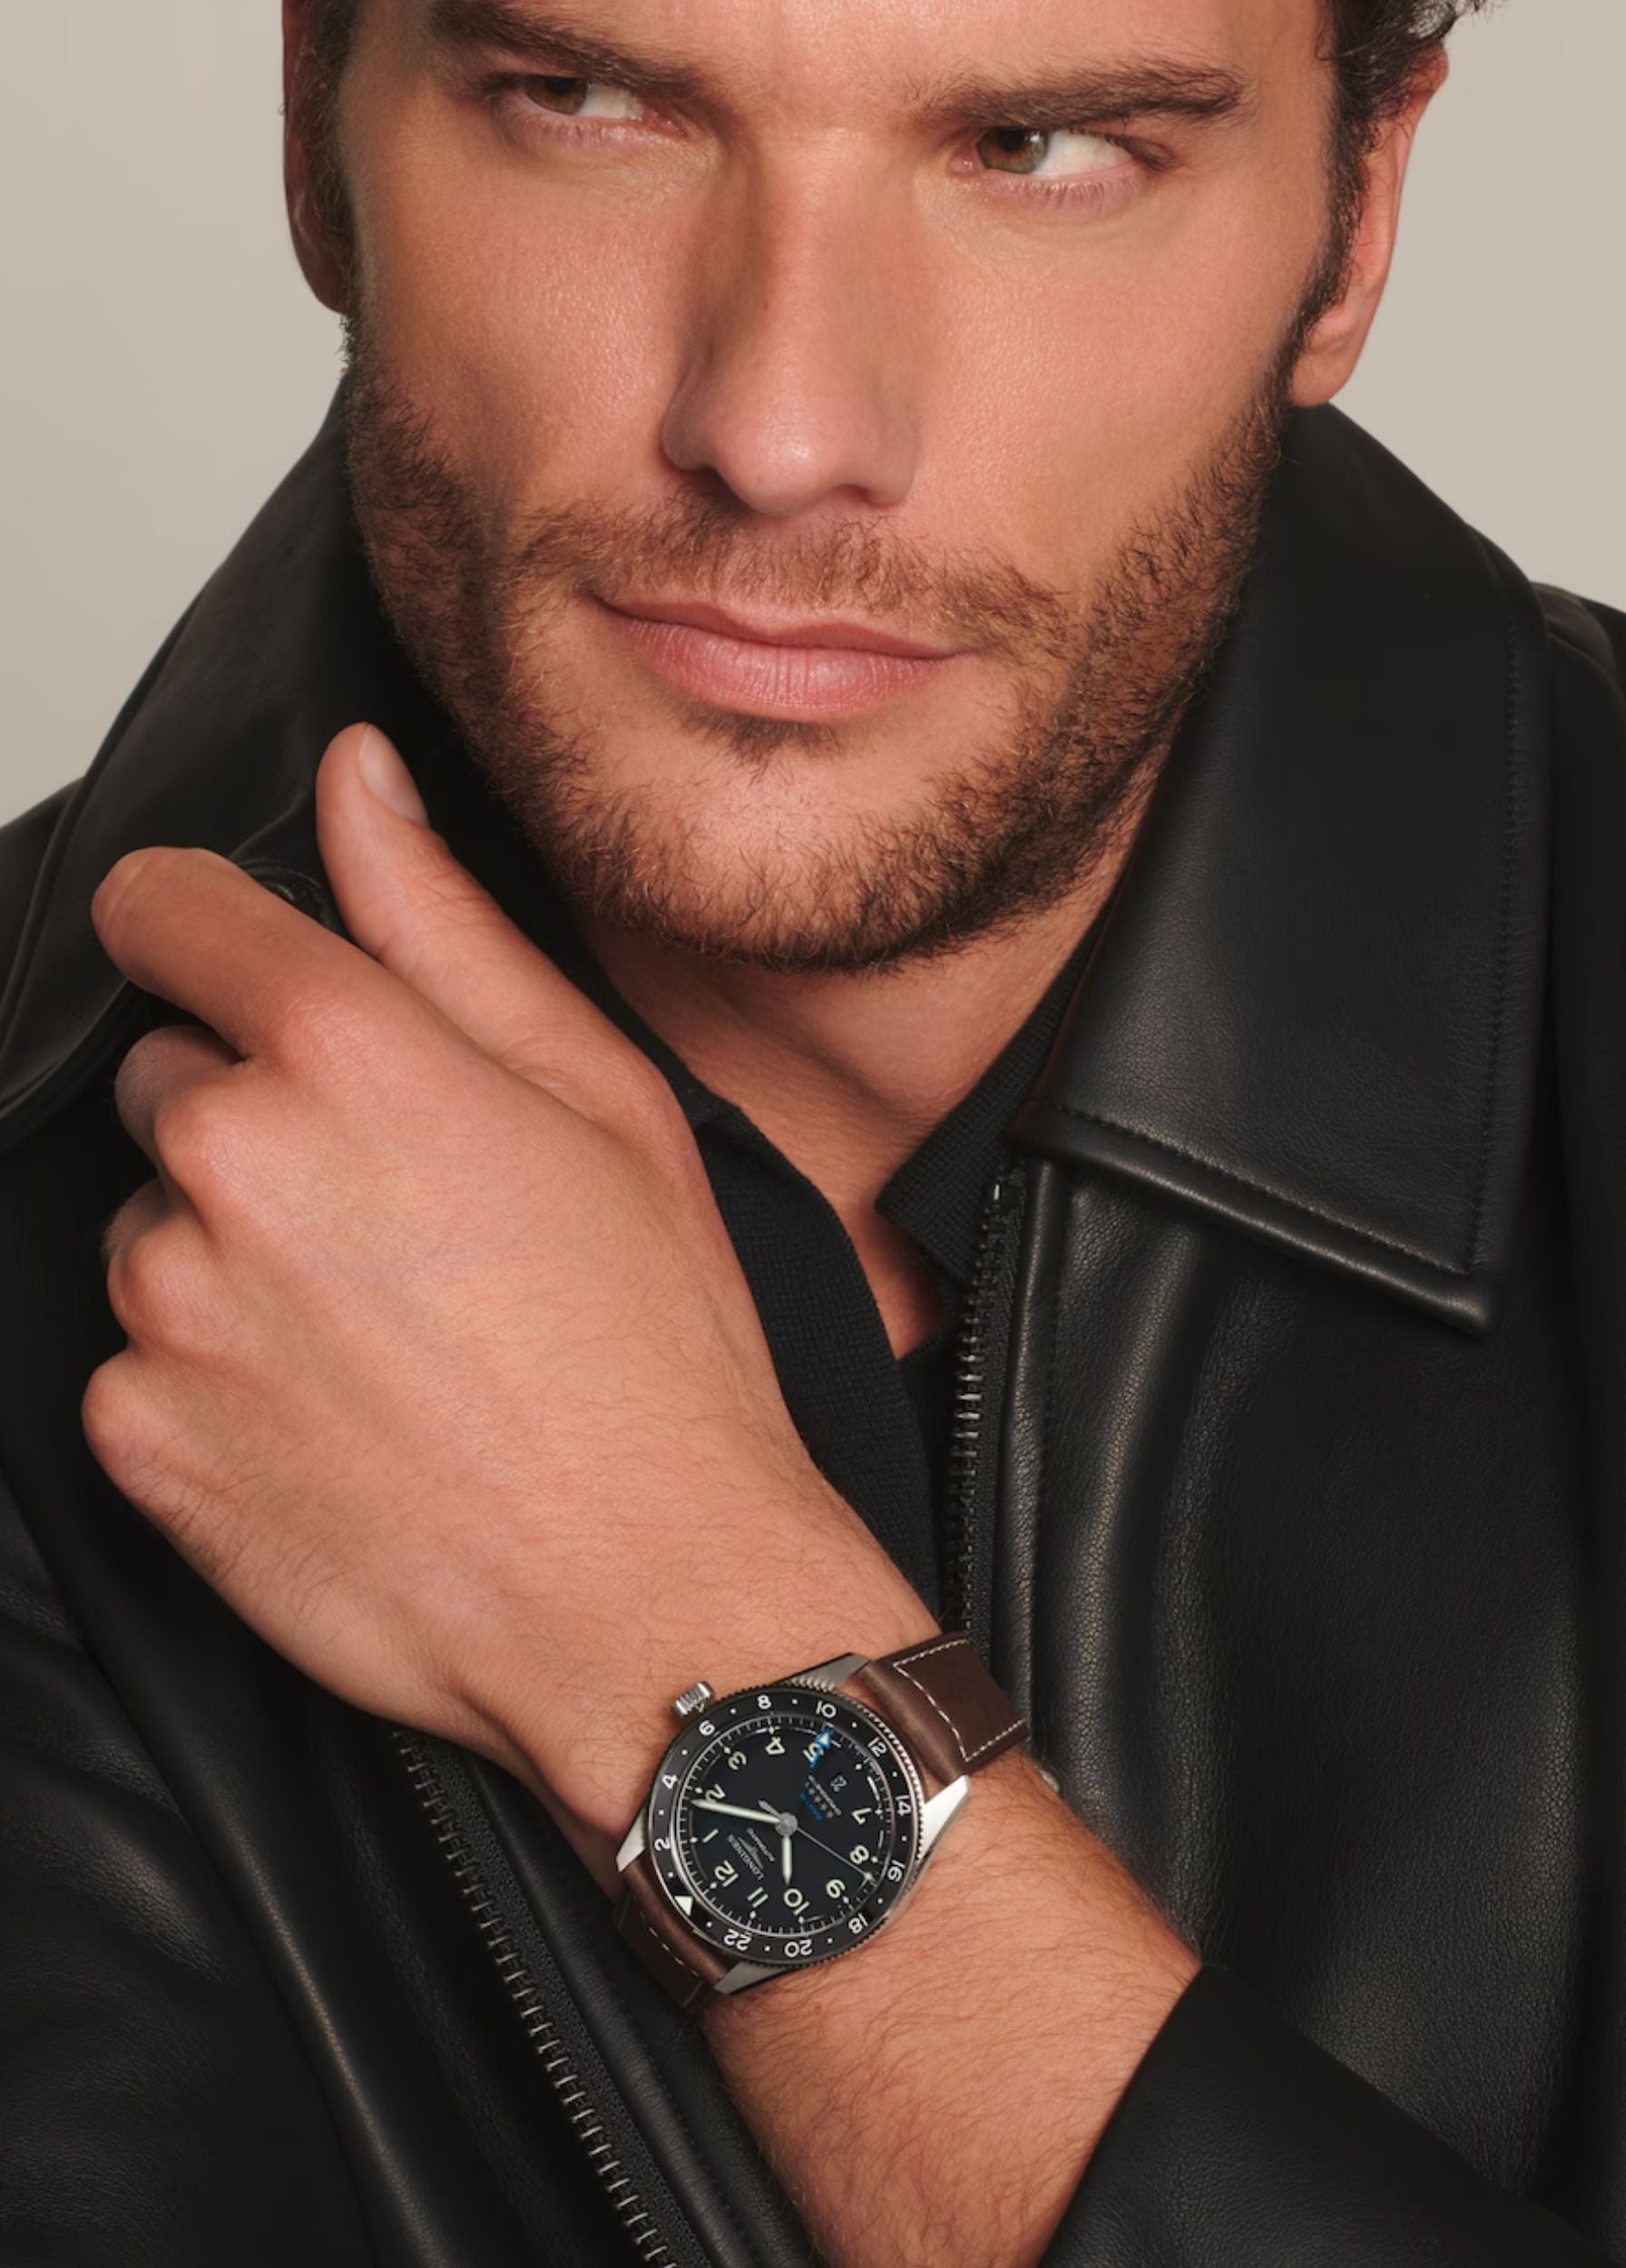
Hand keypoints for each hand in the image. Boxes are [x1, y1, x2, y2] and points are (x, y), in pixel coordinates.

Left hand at [82, 725, 934, 1836]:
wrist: (648, 1595)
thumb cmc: (656, 1350)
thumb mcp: (598, 1098)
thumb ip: (444, 922)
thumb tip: (356, 781)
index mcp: (349, 1054)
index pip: (168, 911)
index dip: (203, 928)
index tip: (235, 968)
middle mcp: (229, 1163)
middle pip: (173, 1082)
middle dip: (261, 1121)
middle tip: (403, 1218)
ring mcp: (169, 1309)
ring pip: (156, 1230)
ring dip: (237, 1259)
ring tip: (385, 1338)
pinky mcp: (138, 1438)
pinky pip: (139, 1363)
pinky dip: (216, 1379)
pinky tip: (340, 1419)